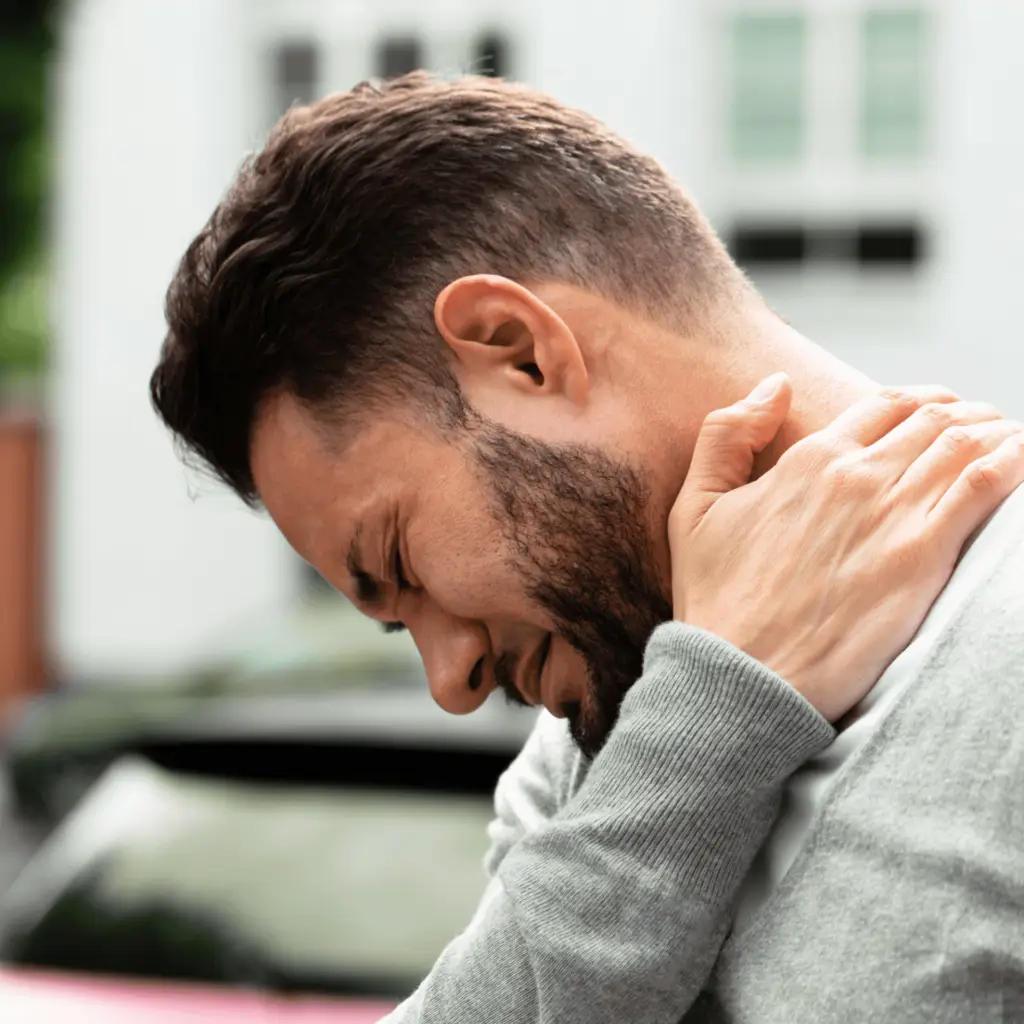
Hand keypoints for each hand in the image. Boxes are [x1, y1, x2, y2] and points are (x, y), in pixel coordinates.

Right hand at [670, 376, 1023, 720]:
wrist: (741, 675)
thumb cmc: (716, 600)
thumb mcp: (693, 507)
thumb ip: (726, 435)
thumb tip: (774, 385)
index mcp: (808, 460)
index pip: (886, 405)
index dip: (922, 403)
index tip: (941, 415)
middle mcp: (854, 476)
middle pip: (934, 419)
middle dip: (969, 415)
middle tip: (987, 431)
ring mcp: (890, 513)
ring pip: (966, 443)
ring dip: (997, 433)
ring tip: (1011, 442)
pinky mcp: (920, 557)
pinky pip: (983, 487)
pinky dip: (1011, 462)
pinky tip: (1021, 459)